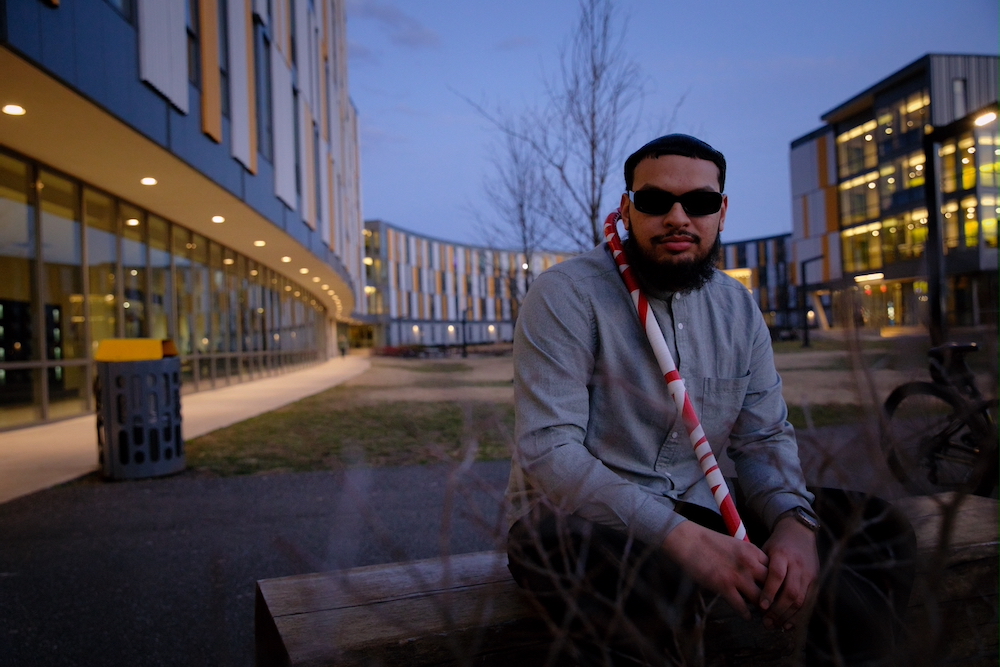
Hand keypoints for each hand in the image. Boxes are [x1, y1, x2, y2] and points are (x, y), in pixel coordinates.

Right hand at [661, 520, 768, 619]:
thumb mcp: (736, 545)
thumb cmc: (709, 542)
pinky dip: (746, 614)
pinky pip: (742, 607)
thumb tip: (758, 575)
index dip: (777, 583)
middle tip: (773, 607)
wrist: (689, 540)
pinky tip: (746, 615)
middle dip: (775, 598)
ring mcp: (738, 576)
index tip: (776, 591)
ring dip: (761, 609)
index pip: (776, 571)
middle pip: (773, 587)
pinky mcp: (724, 586)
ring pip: (761, 600)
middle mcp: (750, 564)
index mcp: (754, 551)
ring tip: (761, 614)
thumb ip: (749, 558)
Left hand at [759, 516, 818, 630]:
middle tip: (766, 622)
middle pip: (790, 591)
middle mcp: (797, 564)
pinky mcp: (815, 580)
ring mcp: (808, 573)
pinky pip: (808, 601)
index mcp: (782, 554)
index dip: (769, 592)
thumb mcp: (765, 549)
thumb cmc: (777, 544)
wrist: (800, 532)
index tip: (761, 606)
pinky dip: (798, 614)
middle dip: (778, 610)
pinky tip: (788, 623)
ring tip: (775, 625)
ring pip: (800, 599)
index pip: (776, 575)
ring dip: (787, 615)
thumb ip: (759, 568)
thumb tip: (746, 591)